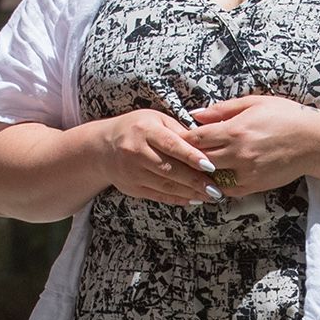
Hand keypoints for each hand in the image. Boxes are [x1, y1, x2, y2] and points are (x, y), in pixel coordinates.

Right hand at [87, 110, 221, 206]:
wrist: (102, 147)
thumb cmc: (136, 128)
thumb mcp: (156, 120)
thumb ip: (179, 131)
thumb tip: (206, 143)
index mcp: (144, 131)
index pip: (171, 145)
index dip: (191, 156)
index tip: (210, 166)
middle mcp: (136, 152)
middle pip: (169, 169)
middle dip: (195, 181)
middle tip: (217, 188)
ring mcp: (132, 172)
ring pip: (166, 186)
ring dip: (191, 193)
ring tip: (211, 195)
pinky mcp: (132, 188)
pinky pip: (159, 196)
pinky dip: (178, 199)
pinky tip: (194, 199)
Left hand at [187, 95, 319, 196]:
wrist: (315, 141)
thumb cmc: (286, 116)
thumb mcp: (254, 103)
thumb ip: (222, 109)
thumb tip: (196, 114)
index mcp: (235, 130)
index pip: (196, 138)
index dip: (182, 138)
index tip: (176, 136)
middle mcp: (238, 154)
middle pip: (198, 160)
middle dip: (187, 157)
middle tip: (180, 153)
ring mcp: (246, 172)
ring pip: (210, 178)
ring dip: (201, 173)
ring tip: (194, 167)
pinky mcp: (254, 185)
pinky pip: (227, 189)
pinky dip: (217, 183)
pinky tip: (214, 177)